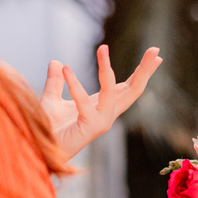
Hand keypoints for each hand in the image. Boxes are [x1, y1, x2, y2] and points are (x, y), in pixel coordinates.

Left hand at [40, 45, 161, 160]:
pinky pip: (84, 102)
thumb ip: (55, 82)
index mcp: (103, 107)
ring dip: (107, 68)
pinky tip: (65, 69)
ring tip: (102, 47)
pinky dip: (74, 84)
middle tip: (155, 49)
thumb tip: (55, 61)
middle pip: (133, 90)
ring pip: (114, 92)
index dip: (143, 72)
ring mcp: (101, 121)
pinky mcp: (90, 127)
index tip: (157, 55)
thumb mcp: (52, 98)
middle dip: (145, 70)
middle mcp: (107, 114)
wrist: (40, 150)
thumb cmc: (47, 130)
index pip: (128, 87)